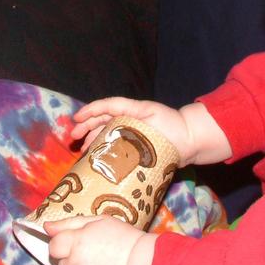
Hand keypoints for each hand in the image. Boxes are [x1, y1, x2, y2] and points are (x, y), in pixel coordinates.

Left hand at [46, 215, 153, 264]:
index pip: (53, 246)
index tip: (75, 245)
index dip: (62, 245)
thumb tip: (46, 227)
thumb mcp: (99, 221)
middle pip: (60, 264)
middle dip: (71, 261)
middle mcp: (73, 262)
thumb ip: (70, 223)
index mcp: (75, 241)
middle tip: (91, 257)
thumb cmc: (124, 239)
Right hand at [72, 97, 198, 165]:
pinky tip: (97, 158)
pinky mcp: (135, 146)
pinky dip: (105, 150)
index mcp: (132, 110)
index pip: (107, 106)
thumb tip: (110, 128)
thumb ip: (131, 117)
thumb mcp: (150, 115)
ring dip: (93, 140)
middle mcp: (129, 120)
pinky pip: (116, 146)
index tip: (76, 119)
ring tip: (82, 151)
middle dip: (86, 127)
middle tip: (73, 138)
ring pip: (107, 134)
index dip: (90, 111)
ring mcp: (131, 133)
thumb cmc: (172, 125)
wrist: (191, 140)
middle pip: (102, 121)